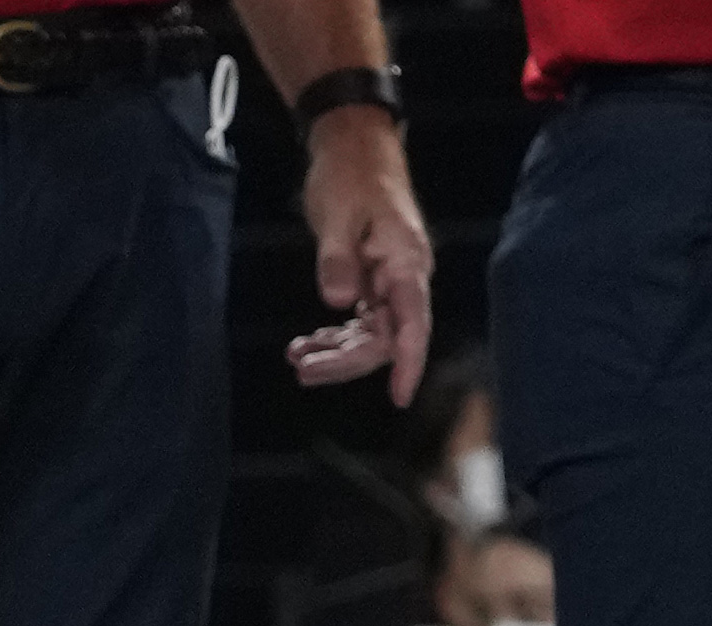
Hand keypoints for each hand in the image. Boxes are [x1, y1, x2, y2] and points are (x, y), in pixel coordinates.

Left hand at [283, 101, 433, 397]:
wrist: (352, 145)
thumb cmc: (351, 174)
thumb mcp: (339, 214)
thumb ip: (338, 260)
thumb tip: (338, 302)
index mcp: (406, 264)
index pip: (413, 324)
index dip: (409, 362)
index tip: (399, 396)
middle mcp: (403, 280)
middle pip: (384, 338)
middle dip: (346, 360)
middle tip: (303, 371)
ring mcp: (388, 282)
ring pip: (369, 334)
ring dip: (335, 352)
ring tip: (297, 361)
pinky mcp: (370, 280)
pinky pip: (357, 320)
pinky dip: (332, 334)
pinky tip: (306, 344)